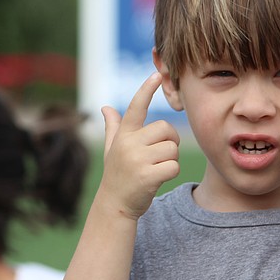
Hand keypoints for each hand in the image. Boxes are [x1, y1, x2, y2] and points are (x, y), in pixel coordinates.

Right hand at [99, 73, 180, 219]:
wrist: (115, 205)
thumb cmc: (117, 174)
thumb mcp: (112, 149)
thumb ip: (113, 127)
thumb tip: (105, 108)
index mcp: (123, 135)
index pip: (136, 107)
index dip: (146, 90)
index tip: (156, 74)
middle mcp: (128, 144)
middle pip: (166, 130)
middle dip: (170, 141)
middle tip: (159, 155)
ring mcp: (137, 160)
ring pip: (173, 149)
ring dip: (171, 160)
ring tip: (155, 169)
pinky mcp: (147, 176)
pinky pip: (174, 166)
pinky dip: (171, 173)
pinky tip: (158, 179)